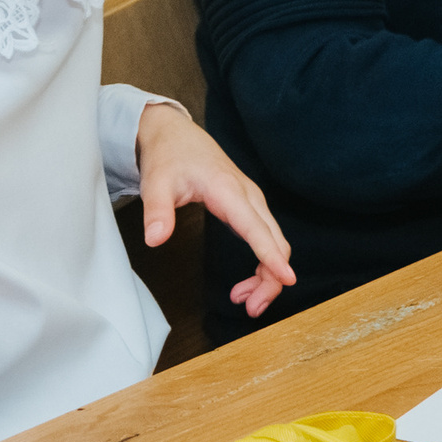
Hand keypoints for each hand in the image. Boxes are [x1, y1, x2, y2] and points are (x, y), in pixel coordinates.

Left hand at [136, 102, 295, 318]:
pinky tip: (247, 282)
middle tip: (251, 308)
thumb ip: (157, 211)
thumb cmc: (168, 155)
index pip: (257, 229)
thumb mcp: (156, 183)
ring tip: (245, 300)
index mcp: (229, 190)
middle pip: (276, 241)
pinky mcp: (249, 205)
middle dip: (271, 278)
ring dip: (268, 274)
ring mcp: (252, 200)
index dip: (272, 257)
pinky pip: (267, 237)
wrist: (173, 132)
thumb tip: (155, 239)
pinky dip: (264, 262)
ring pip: (275, 242)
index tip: (287, 280)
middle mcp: (248, 195)